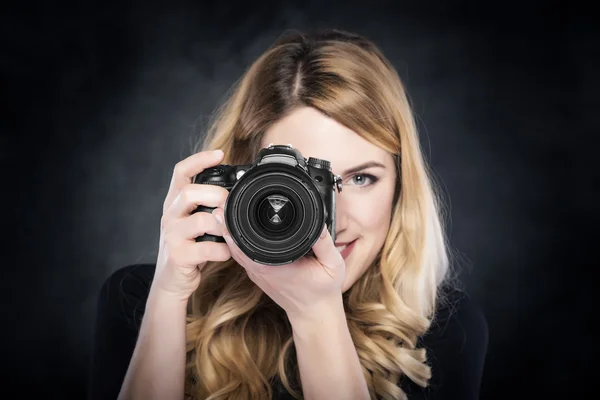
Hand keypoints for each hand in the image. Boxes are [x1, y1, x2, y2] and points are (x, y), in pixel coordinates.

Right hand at [153, 149, 231, 301]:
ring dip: (222, 225)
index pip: (180, 172)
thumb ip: (210, 207)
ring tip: (229, 232)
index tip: (220, 154)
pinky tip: (226, 253)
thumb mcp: (196, 223)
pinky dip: (223, 251)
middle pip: (189, 192)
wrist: (172, 280)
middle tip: (230, 204)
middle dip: (215, 195)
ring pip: (200, 220)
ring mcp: (172, 235)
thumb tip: (238, 192)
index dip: (199, 159)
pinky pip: (206, 249)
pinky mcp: (178, 256)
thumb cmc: (191, 247)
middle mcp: (170, 215)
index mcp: (175, 202)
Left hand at [211, 207, 345, 322]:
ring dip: (231, 231)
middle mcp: (260, 269)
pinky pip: (243, 254)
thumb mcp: (332, 265)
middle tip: (224, 201)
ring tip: (227, 209)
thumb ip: (325, 243)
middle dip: (229, 222)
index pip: (245, 243)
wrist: (315, 314)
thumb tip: (317, 224)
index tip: (230, 207)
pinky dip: (238, 240)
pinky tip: (239, 226)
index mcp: (274, 266)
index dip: (235, 225)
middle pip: (235, 243)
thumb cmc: (323, 290)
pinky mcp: (258, 273)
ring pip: (236, 249)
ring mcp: (257, 273)